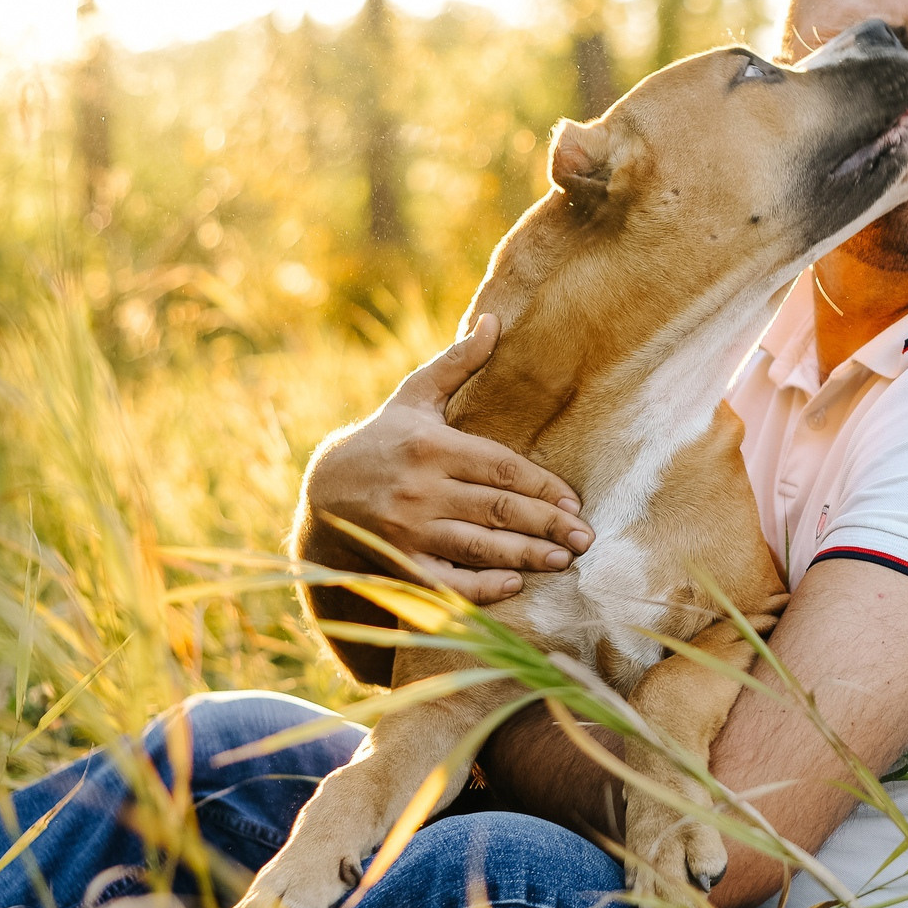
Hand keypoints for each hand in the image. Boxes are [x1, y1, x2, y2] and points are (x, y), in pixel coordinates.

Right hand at [305, 313, 593, 602]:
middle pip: (498, 509)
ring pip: (479, 546)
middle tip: (584, 538)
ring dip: (526, 556)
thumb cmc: (382, 439)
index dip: (543, 486)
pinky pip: (448, 582)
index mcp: (431, 446)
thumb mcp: (415, 396)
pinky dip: (481, 586)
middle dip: (547, 525)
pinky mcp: (399, 564)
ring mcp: (408, 530)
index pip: (502, 468)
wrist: (323, 492)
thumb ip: (458, 363)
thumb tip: (495, 320)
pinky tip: (514, 584)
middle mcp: (420, 488)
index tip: (574, 502)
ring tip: (562, 561)